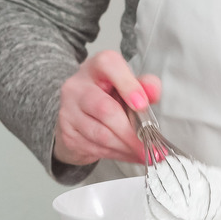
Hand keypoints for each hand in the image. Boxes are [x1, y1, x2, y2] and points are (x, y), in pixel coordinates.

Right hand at [53, 50, 160, 165]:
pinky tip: (129, 154)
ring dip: (127, 147)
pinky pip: (95, 147)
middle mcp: (77, 86)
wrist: (83, 113)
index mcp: (97, 67)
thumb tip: (153, 91)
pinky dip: (117, 154)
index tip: (142, 104)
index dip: (128, 85)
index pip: (109, 66)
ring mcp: (68, 110)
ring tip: (144, 152)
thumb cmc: (111, 95)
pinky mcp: (68, 132)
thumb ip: (146, 86)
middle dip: (132, 132)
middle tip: (151, 145)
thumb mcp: (131, 85)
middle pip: (105, 109)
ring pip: (100, 134)